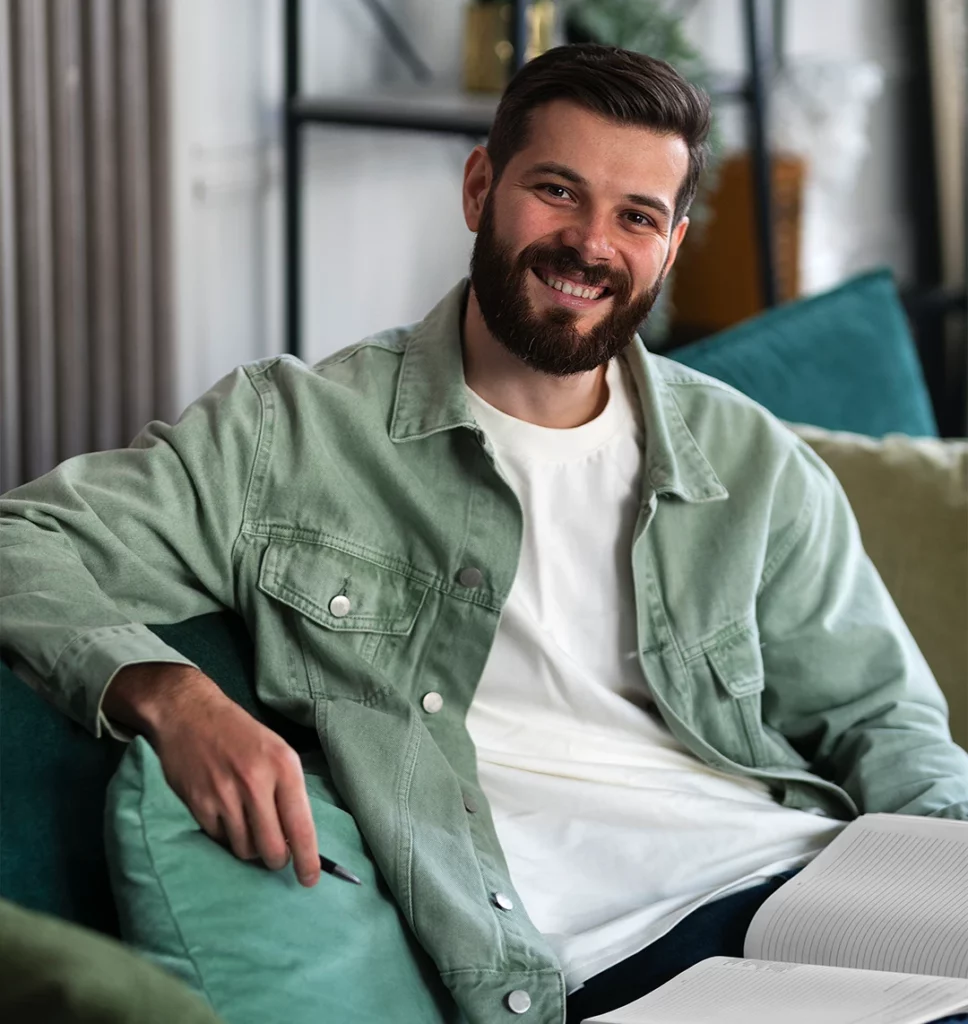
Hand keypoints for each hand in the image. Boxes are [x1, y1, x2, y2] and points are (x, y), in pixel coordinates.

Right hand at [104, 664, 320, 885]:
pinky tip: (227, 817)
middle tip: (276, 855)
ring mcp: (225, 795)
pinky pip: (220, 840)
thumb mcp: (276, 750)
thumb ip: (287, 789)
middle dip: (277, 860)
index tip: (309, 879)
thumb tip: (297, 836)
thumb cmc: (239, 733)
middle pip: (273, 848)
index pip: (301, 826)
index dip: (308, 860)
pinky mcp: (199, 804)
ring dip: (251, 849)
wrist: (188, 713)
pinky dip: (226, 837)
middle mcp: (256, 782)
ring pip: (245, 850)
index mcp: (283, 766)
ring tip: (250, 829)